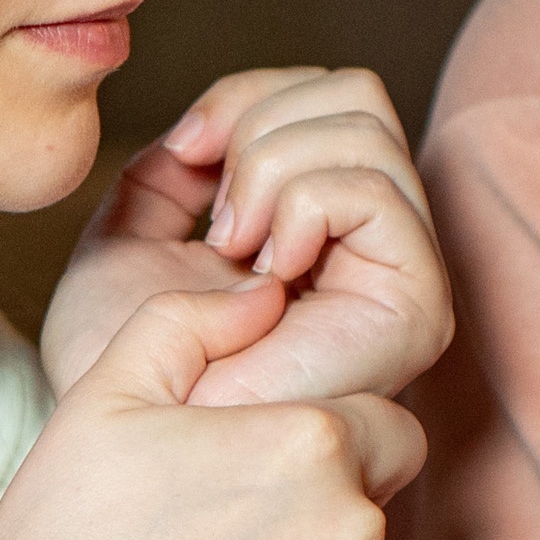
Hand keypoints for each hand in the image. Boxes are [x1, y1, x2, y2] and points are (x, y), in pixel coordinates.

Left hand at [41, 67, 452, 407]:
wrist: (129, 446)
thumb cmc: (123, 366)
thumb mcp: (127, 239)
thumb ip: (170, 170)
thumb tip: (206, 127)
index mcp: (316, 225)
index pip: (325, 92)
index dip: (246, 98)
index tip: (184, 151)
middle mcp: (372, 244)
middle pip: (356, 93)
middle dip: (260, 125)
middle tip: (216, 215)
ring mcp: (401, 274)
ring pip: (365, 129)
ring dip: (271, 169)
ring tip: (235, 248)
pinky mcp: (415, 307)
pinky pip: (369, 191)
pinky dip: (299, 206)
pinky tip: (266, 273)